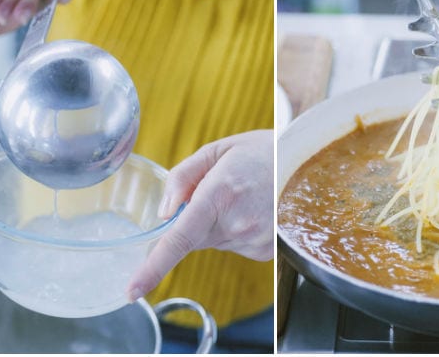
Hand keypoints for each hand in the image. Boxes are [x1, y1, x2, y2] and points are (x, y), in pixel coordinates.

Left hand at [127, 130, 273, 300]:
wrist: (305, 162)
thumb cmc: (261, 152)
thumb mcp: (217, 150)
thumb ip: (183, 176)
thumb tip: (164, 211)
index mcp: (220, 193)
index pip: (179, 238)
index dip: (153, 267)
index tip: (133, 289)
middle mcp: (237, 222)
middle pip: (193, 236)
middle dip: (195, 218)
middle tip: (220, 189)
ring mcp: (253, 240)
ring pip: (214, 240)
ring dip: (218, 222)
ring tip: (243, 195)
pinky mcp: (264, 251)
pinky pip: (234, 245)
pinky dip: (236, 229)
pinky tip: (254, 209)